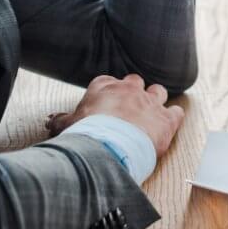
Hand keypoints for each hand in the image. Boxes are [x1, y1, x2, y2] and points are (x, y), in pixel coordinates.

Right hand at [45, 74, 184, 156]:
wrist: (108, 146)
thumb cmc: (86, 134)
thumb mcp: (68, 125)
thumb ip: (62, 121)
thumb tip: (51, 121)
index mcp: (105, 86)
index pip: (109, 82)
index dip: (110, 93)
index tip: (107, 104)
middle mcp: (129, 89)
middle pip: (135, 82)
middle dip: (134, 92)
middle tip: (130, 107)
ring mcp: (150, 102)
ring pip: (158, 91)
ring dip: (156, 100)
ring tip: (151, 111)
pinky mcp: (166, 119)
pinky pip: (176, 112)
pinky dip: (174, 116)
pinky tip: (170, 121)